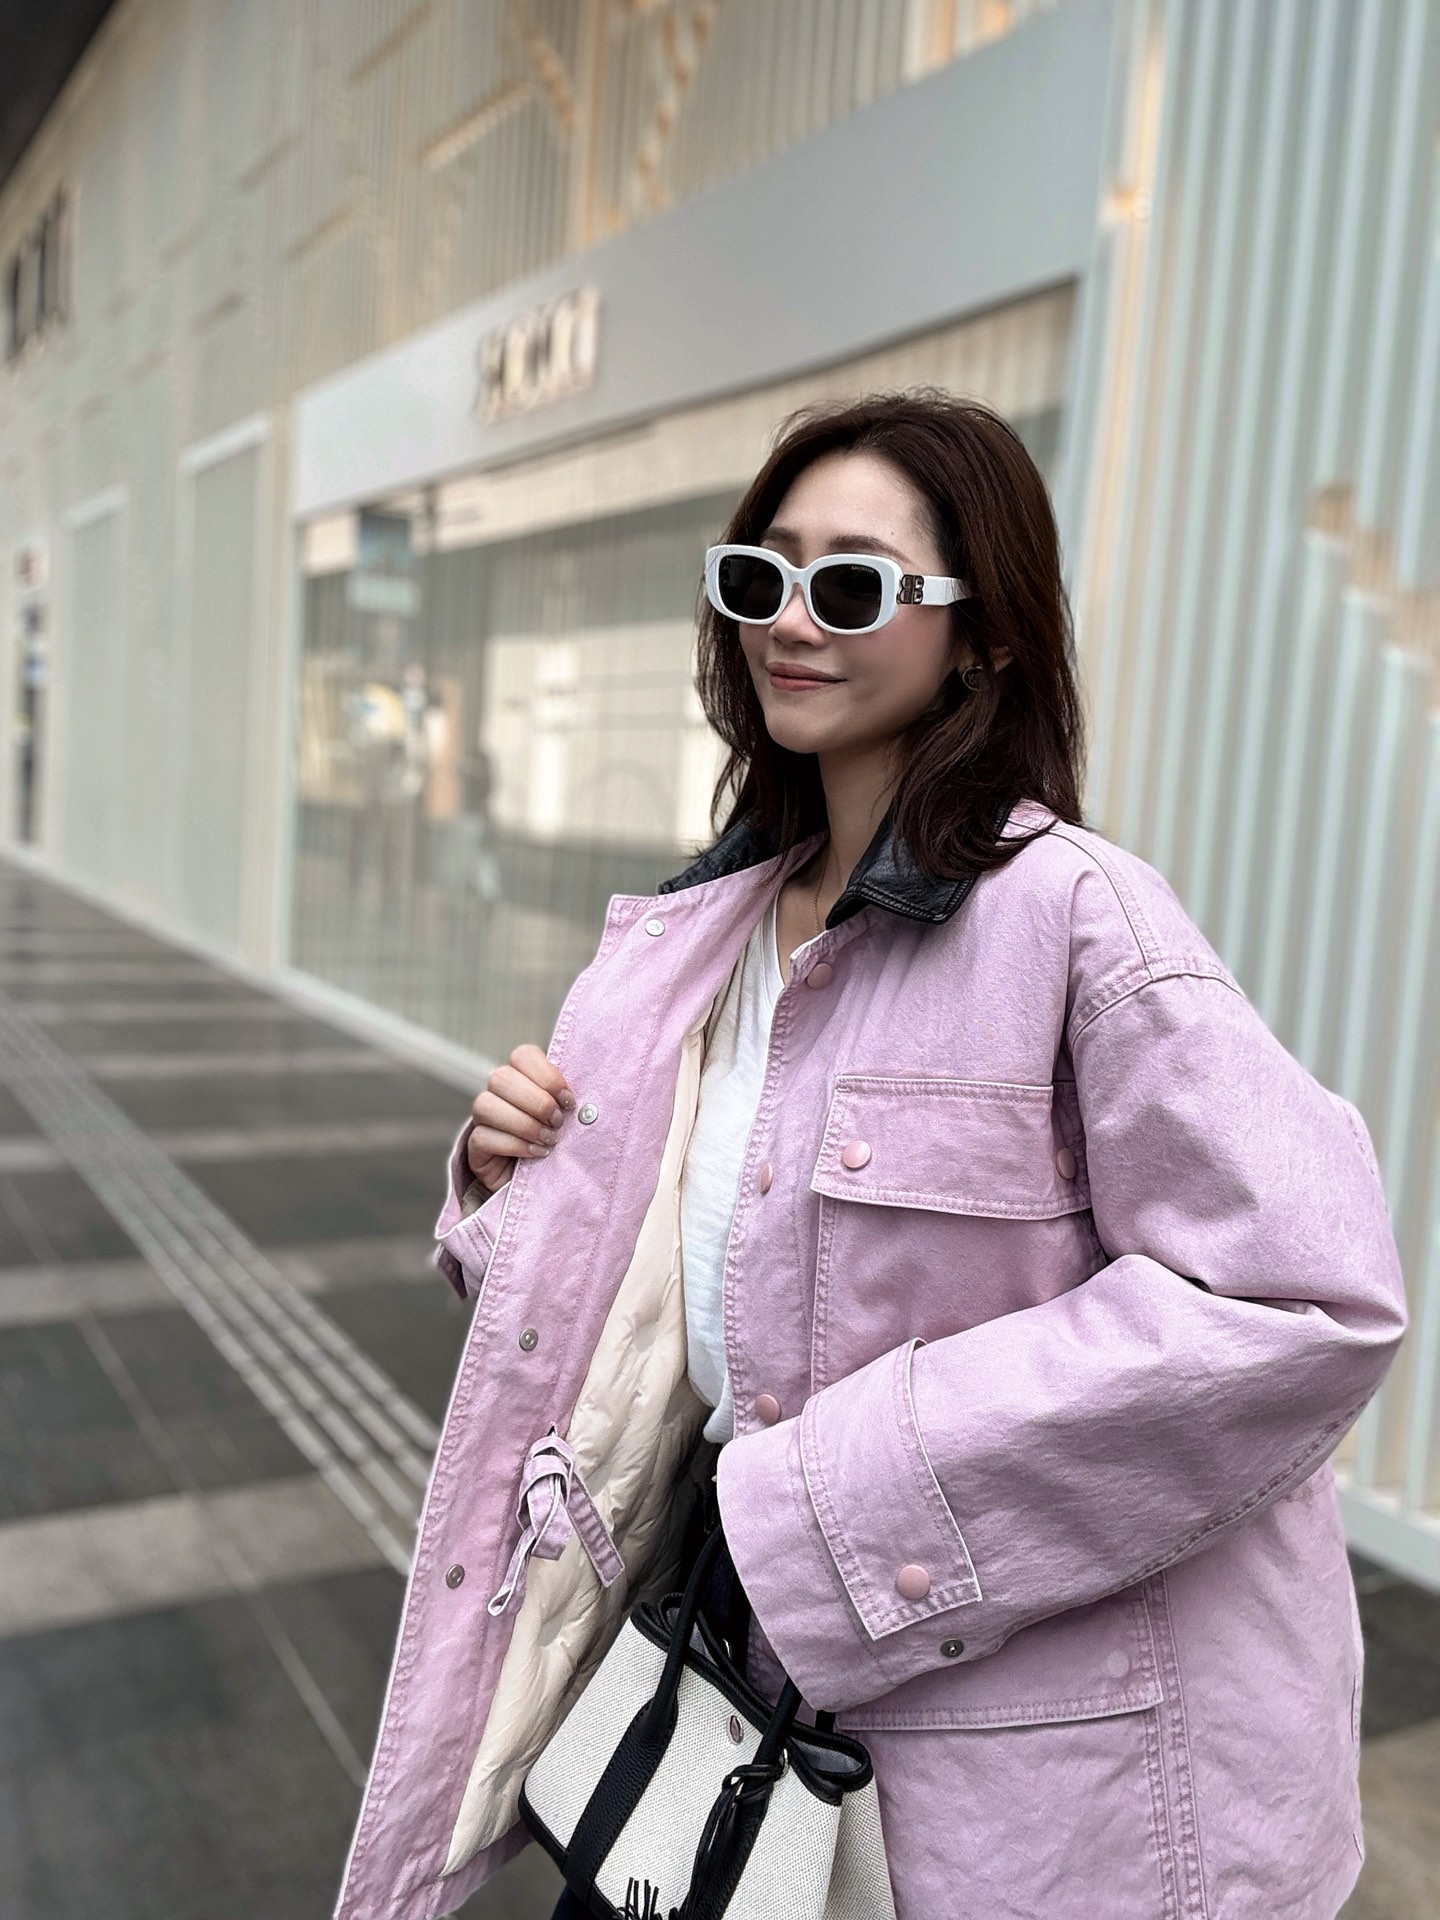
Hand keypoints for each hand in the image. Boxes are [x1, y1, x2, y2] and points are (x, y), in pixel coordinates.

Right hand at [466, 1044, 575, 1192]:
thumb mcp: (567, 1117)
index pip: (523, 1055)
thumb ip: (569, 1103)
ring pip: (485, 1105)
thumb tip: (586, 1105)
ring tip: (548, 1139)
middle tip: (558, 1122)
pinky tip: (535, 1153)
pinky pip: (482, 1137)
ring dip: (523, 1123)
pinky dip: (514, 1145)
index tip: (568, 1100)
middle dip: (536, 1101)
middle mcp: (497, 1093)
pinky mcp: (474, 1146)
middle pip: (502, 1078)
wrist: (538, 1179)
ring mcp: (482, 1118)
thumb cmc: (556, 1140)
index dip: (547, 1076)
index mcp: (521, 1076)